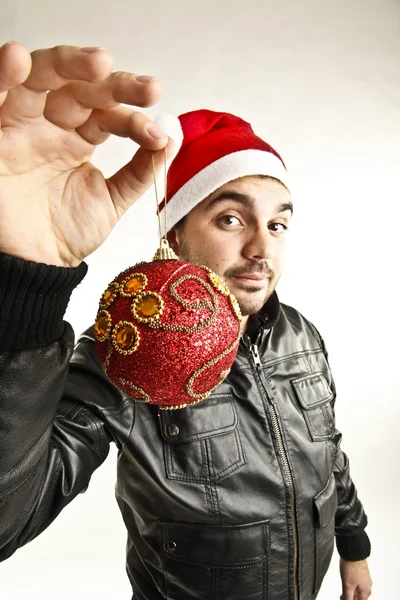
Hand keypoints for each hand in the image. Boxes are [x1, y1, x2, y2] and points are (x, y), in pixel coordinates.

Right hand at [0, 41, 172, 266]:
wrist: (32, 267)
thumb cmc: (64, 235)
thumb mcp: (111, 201)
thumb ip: (139, 172)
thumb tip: (171, 138)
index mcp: (77, 138)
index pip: (107, 113)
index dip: (134, 119)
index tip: (157, 137)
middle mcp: (50, 126)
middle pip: (80, 88)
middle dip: (114, 85)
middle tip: (147, 89)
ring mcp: (20, 126)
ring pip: (40, 79)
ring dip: (68, 65)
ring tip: (101, 63)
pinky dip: (3, 74)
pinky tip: (19, 58)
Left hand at [340, 558, 371, 598]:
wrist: (353, 550)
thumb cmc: (352, 566)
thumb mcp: (347, 585)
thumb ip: (347, 597)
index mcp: (366, 591)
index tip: (343, 598)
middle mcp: (367, 587)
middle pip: (359, 598)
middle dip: (350, 598)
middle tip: (341, 596)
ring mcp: (365, 580)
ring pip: (358, 592)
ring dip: (351, 593)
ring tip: (342, 591)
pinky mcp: (362, 574)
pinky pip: (358, 585)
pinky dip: (352, 587)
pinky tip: (346, 584)